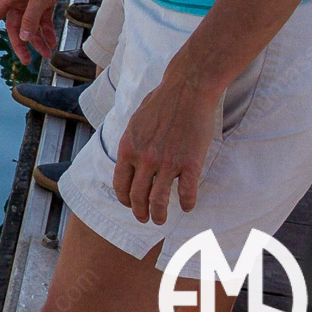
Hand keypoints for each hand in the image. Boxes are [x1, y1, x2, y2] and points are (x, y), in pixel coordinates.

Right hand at [0, 0, 88, 62]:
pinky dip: (46, 30)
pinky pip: (41, 19)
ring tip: (47, 54)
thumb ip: (30, 18)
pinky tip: (53, 41)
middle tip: (27, 60)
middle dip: (21, 43)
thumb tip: (22, 37)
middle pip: (14, 25)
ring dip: (37, 39)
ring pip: (29, 24)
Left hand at [115, 75, 219, 223]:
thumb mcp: (134, 123)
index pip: (121, 183)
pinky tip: (187, 206)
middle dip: (140, 212)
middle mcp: (145, 159)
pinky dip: (187, 203)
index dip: (124, 199)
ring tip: (160, 220)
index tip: (129, 205)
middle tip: (145, 219)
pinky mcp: (190, 163)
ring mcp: (167, 162)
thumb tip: (129, 160)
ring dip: (159, 215)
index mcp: (128, 148)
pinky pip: (187, 192)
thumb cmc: (160, 104)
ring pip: (160, 200)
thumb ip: (131, 144)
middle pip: (138, 196)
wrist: (186, 91)